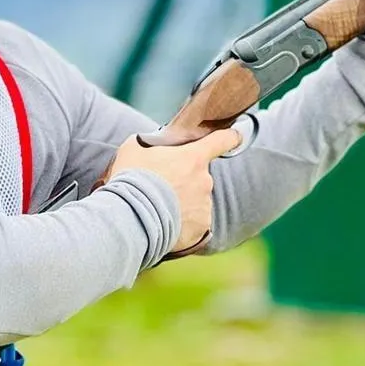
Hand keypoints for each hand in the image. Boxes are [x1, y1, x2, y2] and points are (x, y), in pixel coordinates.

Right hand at [104, 129, 240, 251]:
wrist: (129, 216)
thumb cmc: (130, 179)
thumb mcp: (133, 149)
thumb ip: (149, 144)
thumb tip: (149, 147)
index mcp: (193, 158)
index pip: (222, 141)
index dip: (229, 137)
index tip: (234, 136)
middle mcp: (205, 180)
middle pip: (200, 177)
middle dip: (184, 181)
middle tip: (161, 188)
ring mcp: (205, 206)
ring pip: (197, 201)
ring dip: (182, 203)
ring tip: (158, 208)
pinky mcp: (201, 228)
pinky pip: (195, 223)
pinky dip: (182, 224)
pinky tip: (164, 223)